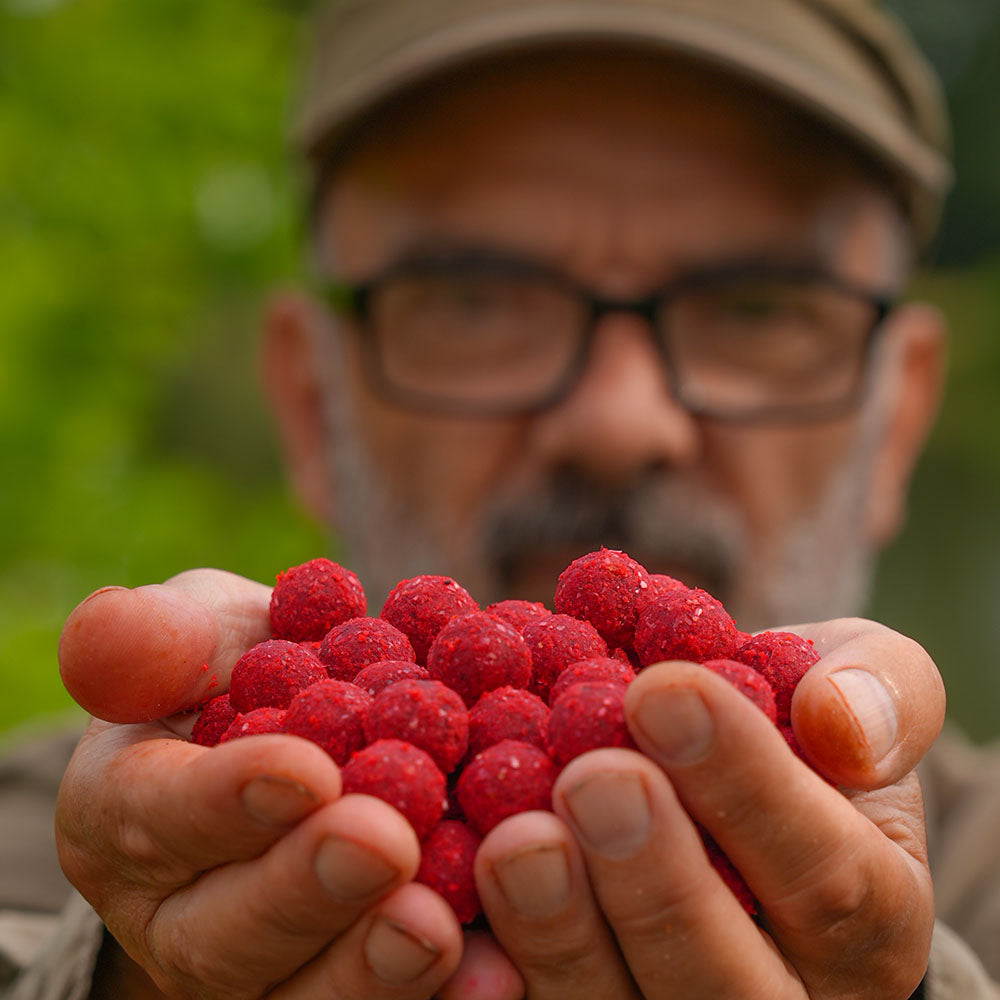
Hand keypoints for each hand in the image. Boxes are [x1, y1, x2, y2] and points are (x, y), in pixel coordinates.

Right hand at [56, 571, 464, 999]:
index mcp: (128, 815)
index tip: (307, 770)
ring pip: (304, 991)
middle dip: (309, 887)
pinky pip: (383, 997)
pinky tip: (497, 969)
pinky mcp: (341, 979)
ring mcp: (266, 964)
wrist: (313, 717)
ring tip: (437, 927)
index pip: (158, 815)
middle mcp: (183, 915)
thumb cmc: (246, 666)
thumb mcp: (203, 629)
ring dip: (372, 965)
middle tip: (383, 843)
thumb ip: (167, 633)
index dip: (227, 798)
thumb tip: (120, 625)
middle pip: (227, 932)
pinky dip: (443, 990)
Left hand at [467, 618, 943, 998]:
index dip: (747, 787)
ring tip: (513, 842)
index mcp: (865, 918)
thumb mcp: (842, 688)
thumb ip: (878, 691)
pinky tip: (444, 931)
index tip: (663, 689)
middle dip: (657, 880)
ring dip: (563, 938)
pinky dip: (490, 986)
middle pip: (728, 987)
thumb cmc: (778, 727)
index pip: (830, 878)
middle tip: (592, 779)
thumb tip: (839, 718)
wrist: (705, 783)